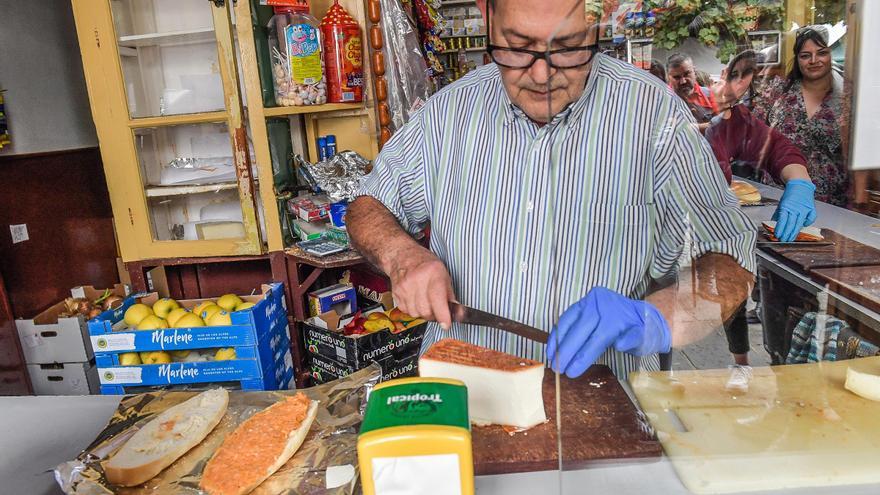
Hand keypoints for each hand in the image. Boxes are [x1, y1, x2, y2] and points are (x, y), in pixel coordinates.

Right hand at [388, 248, 455, 328]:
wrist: (402, 256)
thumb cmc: (426, 264)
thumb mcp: (444, 275)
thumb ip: (450, 295)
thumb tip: (458, 314)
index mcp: (433, 273)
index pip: (437, 299)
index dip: (443, 315)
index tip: (446, 324)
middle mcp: (417, 280)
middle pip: (426, 311)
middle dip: (434, 315)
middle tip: (438, 310)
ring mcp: (405, 287)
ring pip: (416, 313)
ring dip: (423, 313)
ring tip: (425, 301)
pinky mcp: (396, 293)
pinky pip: (406, 311)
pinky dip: (413, 309)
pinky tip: (415, 300)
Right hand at [547, 287, 670, 377]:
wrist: (642, 314)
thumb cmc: (642, 331)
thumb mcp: (644, 339)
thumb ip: (633, 341)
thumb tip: (619, 344)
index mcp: (616, 317)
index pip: (595, 340)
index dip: (581, 357)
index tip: (571, 372)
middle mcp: (601, 305)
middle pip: (578, 331)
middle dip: (565, 352)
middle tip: (557, 369)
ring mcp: (590, 301)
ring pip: (568, 322)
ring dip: (557, 341)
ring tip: (550, 358)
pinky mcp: (583, 302)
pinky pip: (567, 317)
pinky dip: (558, 332)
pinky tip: (552, 346)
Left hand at [772, 179, 816, 241]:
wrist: (800, 185)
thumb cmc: (790, 195)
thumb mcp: (781, 204)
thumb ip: (778, 214)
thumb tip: (773, 224)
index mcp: (786, 206)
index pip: (782, 221)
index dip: (780, 229)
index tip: (777, 235)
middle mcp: (796, 208)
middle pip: (791, 224)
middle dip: (786, 234)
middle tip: (783, 240)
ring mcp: (804, 209)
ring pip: (799, 224)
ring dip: (794, 233)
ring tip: (790, 238)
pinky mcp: (811, 208)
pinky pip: (810, 219)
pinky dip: (807, 224)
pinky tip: (803, 227)